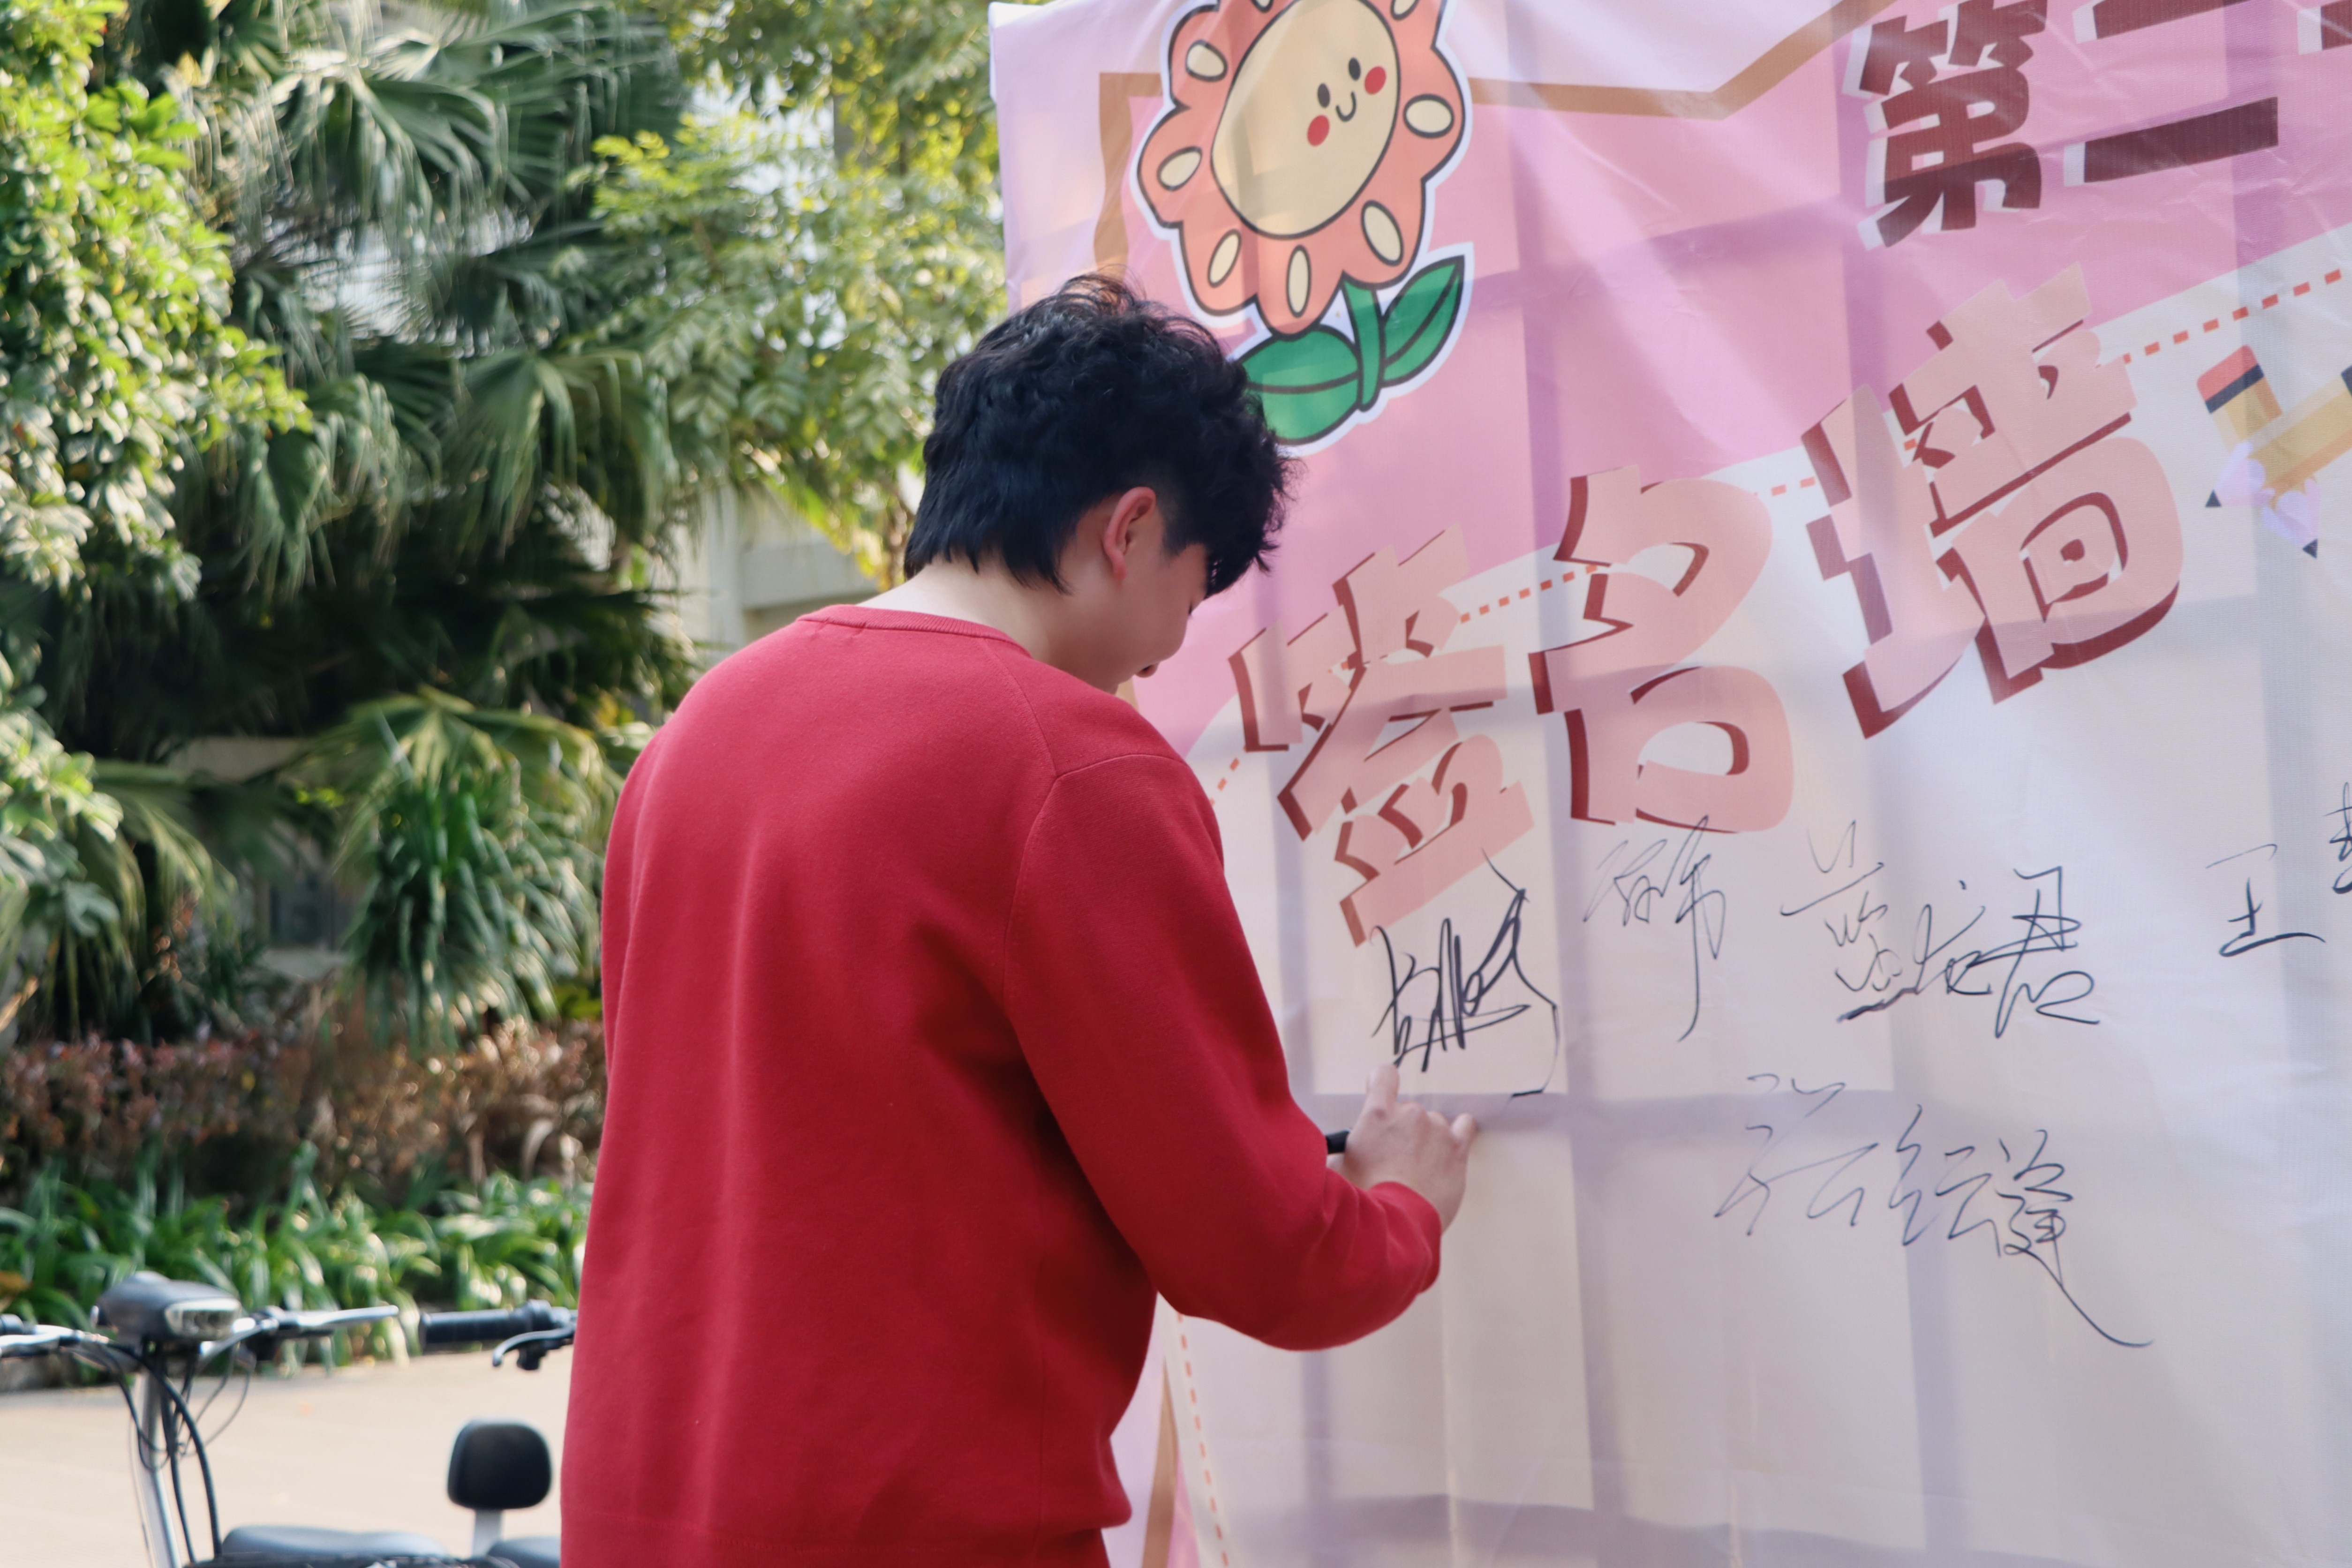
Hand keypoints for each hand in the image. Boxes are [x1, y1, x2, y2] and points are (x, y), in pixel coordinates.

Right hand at [1338, 1062, 1476, 1230]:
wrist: (1399, 1225)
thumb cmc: (1367, 1201)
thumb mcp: (1338, 1170)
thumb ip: (1343, 1150)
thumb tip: (1341, 1153)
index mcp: (1377, 1114)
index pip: (1383, 1075)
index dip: (1381, 1084)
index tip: (1381, 1097)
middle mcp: (1409, 1114)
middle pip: (1408, 1110)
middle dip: (1401, 1131)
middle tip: (1394, 1159)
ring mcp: (1436, 1129)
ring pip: (1433, 1123)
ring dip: (1426, 1139)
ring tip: (1419, 1169)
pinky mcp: (1457, 1147)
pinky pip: (1464, 1125)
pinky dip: (1457, 1134)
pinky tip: (1447, 1151)